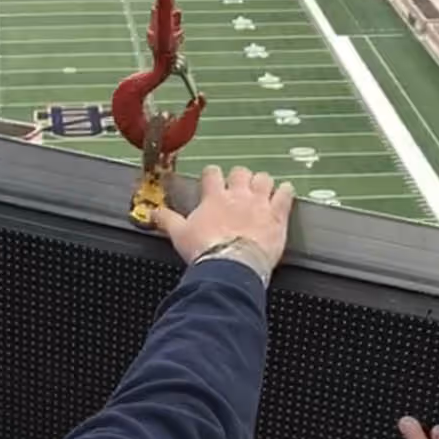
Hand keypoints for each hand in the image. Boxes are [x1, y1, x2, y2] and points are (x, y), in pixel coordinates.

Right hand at [152, 165, 294, 275]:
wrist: (231, 266)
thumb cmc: (205, 251)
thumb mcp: (180, 235)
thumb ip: (167, 220)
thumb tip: (152, 213)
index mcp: (214, 197)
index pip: (212, 173)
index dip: (213, 175)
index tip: (213, 180)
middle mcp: (238, 195)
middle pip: (241, 172)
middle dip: (240, 178)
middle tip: (239, 189)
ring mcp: (260, 203)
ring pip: (264, 179)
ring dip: (263, 183)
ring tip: (262, 190)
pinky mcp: (277, 215)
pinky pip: (286, 194)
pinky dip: (286, 192)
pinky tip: (285, 193)